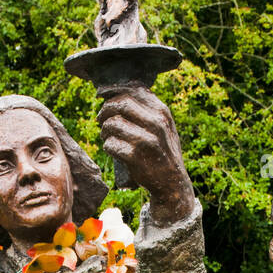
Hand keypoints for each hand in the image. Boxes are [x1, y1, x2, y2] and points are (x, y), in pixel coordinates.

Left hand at [97, 86, 194, 226]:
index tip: (100, 95)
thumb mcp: (164, 126)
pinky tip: (112, 149)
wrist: (172, 182)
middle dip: (105, 110)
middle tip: (100, 119)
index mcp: (161, 112)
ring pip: (112, 124)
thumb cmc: (163, 151)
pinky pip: (110, 144)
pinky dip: (107, 146)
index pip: (133, 90)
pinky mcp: (135, 157)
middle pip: (120, 104)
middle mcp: (156, 123)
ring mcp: (146, 140)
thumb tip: (119, 92)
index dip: (113, 90)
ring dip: (104, 130)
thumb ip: (148, 109)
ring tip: (106, 136)